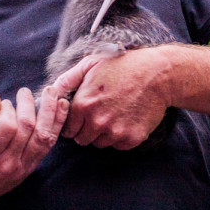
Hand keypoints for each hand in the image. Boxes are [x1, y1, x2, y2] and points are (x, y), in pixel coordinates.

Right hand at [0, 86, 69, 206]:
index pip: (7, 127)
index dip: (7, 110)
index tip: (4, 105)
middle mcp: (7, 164)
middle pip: (27, 129)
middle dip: (28, 105)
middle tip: (24, 91)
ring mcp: (22, 168)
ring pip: (43, 136)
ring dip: (50, 111)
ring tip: (52, 92)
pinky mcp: (32, 168)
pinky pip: (49, 144)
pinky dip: (57, 124)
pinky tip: (62, 108)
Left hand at [54, 47, 172, 149]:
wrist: (157, 74)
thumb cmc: (122, 66)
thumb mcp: (90, 64)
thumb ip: (67, 79)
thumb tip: (52, 92)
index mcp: (83, 105)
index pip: (67, 129)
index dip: (73, 123)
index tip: (82, 116)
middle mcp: (97, 122)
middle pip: (82, 139)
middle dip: (86, 129)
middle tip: (99, 114)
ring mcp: (115, 132)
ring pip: (100, 143)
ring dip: (103, 133)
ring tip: (113, 114)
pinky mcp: (132, 138)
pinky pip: (118, 145)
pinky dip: (120, 136)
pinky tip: (126, 118)